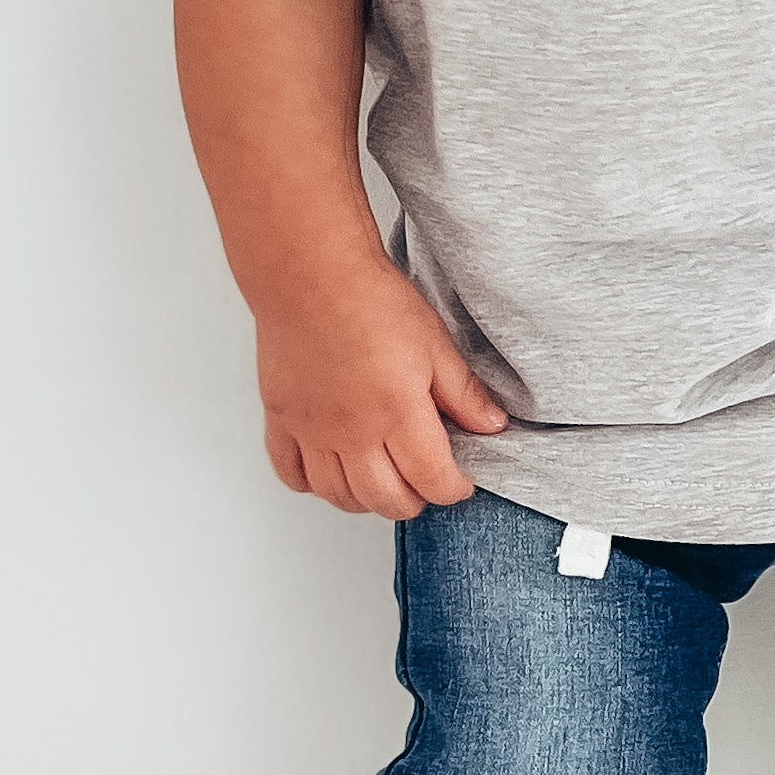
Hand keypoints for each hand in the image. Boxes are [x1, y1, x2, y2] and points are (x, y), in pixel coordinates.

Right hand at [255, 252, 510, 518]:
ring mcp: (312, 431)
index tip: (459, 481)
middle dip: (414, 500)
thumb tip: (493, 426)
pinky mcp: (281, 420)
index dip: (452, 489)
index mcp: (398, 414)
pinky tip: (332, 470)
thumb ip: (463, 393)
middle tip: (424, 483)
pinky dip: (314, 484)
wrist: (311, 274)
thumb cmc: (372, 300)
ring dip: (367, 499)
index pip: (432, 480)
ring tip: (383, 480)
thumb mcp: (434, 344)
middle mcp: (353, 432)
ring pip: (339, 495)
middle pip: (386, 500)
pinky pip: (292, 474)